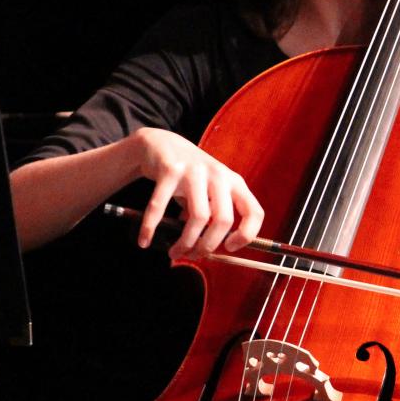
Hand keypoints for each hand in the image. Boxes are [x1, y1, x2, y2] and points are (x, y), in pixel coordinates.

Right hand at [132, 128, 263, 260]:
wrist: (163, 144)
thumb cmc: (190, 177)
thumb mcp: (210, 191)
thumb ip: (214, 215)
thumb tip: (209, 250)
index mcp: (235, 183)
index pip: (254, 212)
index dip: (247, 235)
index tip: (229, 249)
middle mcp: (219, 175)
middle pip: (224, 220)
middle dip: (208, 245)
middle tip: (193, 256)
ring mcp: (195, 171)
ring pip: (198, 217)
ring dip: (185, 242)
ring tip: (174, 253)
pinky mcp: (170, 170)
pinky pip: (161, 206)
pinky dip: (151, 227)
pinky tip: (144, 240)